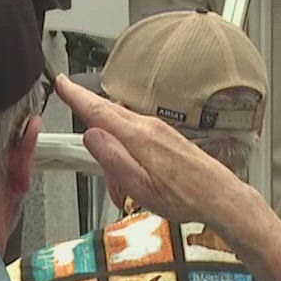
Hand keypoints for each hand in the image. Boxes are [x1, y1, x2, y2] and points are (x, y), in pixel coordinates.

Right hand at [56, 74, 263, 228]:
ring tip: (127, 188)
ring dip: (113, 148)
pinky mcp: (167, 136)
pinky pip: (137, 134)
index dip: (76, 96)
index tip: (61, 82)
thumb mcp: (139, 186)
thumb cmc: (183, 197)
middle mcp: (149, 126)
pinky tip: (139, 176)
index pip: (98, 110)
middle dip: (90, 118)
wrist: (220, 196)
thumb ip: (112, 158)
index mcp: (138, 137)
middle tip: (89, 135)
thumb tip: (90, 134)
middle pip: (108, 113)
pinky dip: (128, 149)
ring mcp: (160, 129)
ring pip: (122, 127)